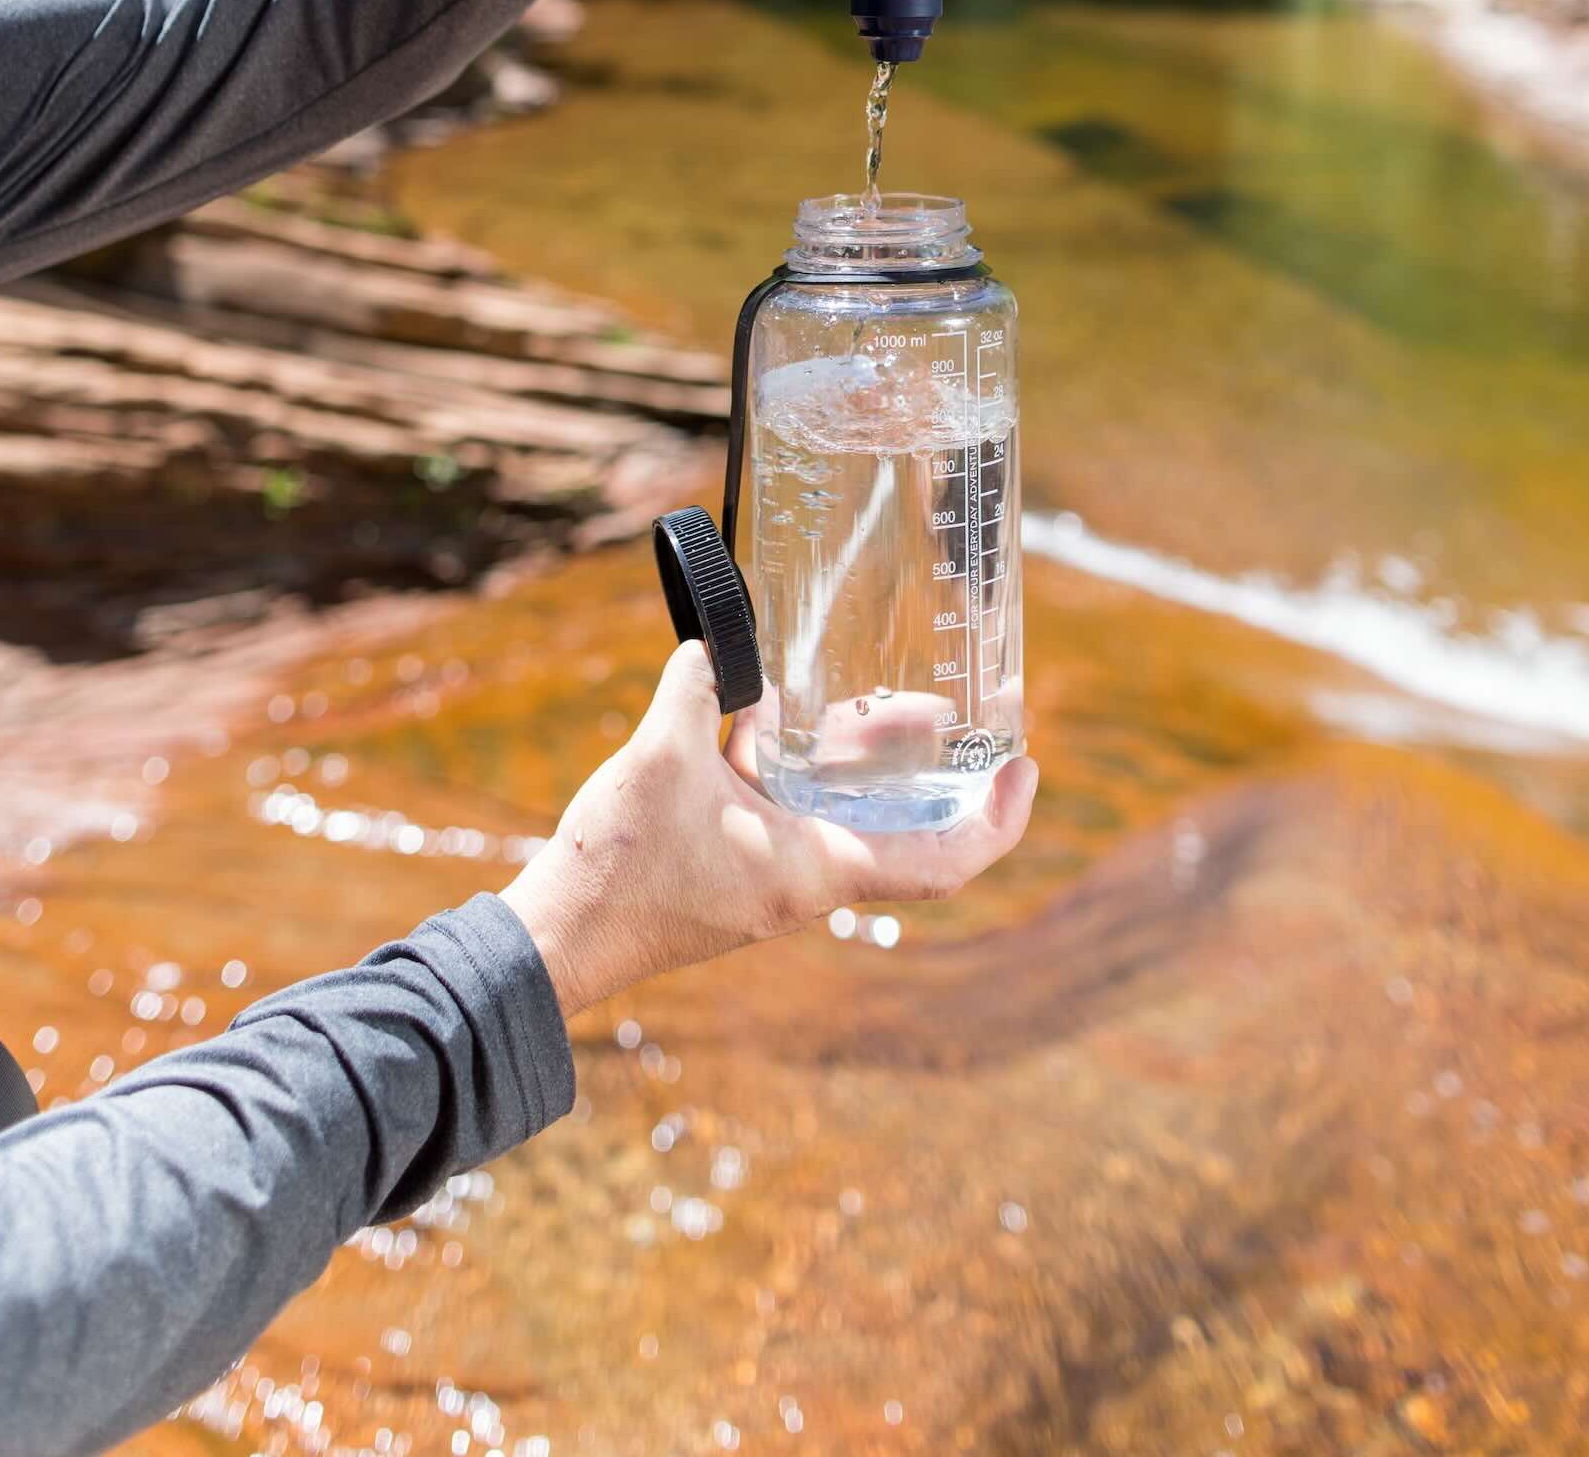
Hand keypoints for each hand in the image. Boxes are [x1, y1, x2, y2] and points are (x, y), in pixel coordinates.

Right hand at [502, 640, 1037, 1020]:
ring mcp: (772, 875)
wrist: (562, 939)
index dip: (997, 821)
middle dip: (922, 762)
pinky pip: (789, 811)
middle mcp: (808, 879)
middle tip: (937, 705)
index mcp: (816, 868)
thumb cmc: (623, 866)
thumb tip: (718, 648)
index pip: (941, 862)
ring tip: (860, 697)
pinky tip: (760, 711)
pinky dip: (793, 765)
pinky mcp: (736, 866)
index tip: (1025, 769)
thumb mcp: (662, 755)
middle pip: (894, 821)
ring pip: (839, 811)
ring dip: (855, 759)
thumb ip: (699, 689)